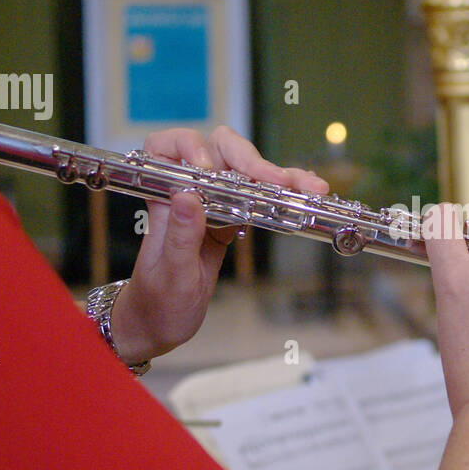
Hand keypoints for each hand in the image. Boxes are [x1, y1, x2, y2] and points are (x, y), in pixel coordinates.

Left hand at [108, 126, 328, 363]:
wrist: (160, 324)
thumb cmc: (157, 302)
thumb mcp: (170, 274)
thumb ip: (179, 235)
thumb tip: (187, 196)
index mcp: (163, 199)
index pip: (166, 149)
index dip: (187, 145)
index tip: (208, 168)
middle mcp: (189, 193)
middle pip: (219, 152)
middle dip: (251, 160)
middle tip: (279, 182)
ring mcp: (212, 204)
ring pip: (246, 173)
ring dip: (280, 176)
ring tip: (311, 188)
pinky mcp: (231, 219)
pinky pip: (258, 198)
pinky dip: (283, 197)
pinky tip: (305, 198)